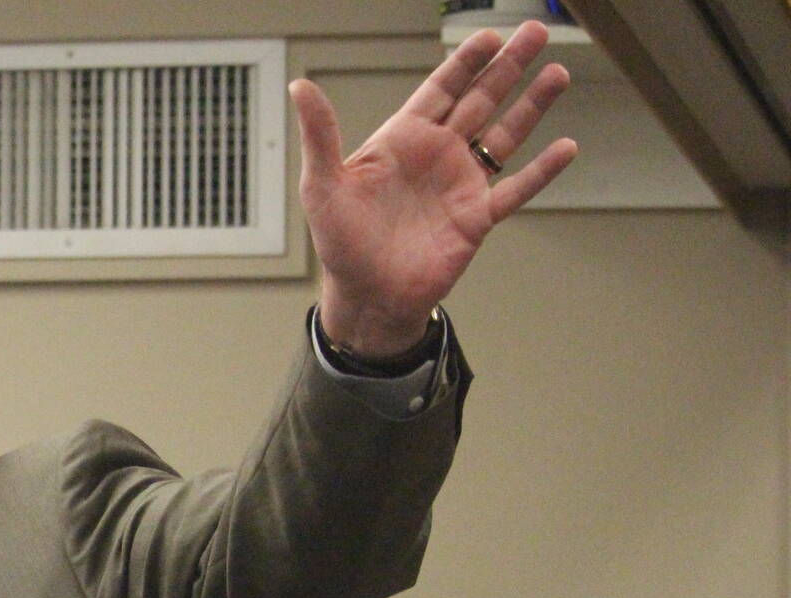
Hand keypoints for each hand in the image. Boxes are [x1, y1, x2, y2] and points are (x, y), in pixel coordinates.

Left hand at [292, 20, 577, 357]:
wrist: (366, 297)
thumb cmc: (340, 244)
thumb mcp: (322, 186)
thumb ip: (319, 135)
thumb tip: (300, 87)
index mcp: (402, 141)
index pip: (440, 90)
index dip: (465, 62)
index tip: (489, 35)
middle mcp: (436, 156)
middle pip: (480, 100)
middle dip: (508, 66)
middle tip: (535, 32)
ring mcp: (460, 185)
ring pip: (504, 135)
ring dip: (531, 105)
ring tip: (557, 72)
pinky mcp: (476, 218)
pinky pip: (515, 189)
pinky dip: (541, 171)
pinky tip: (566, 147)